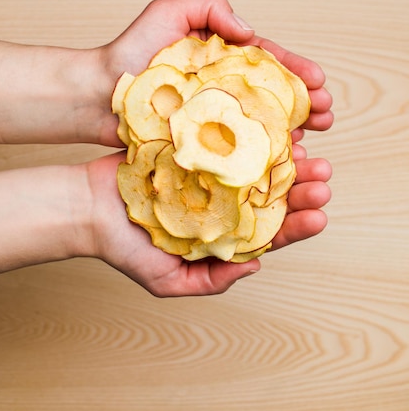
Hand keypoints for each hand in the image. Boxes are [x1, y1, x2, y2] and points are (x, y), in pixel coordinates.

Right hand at [85, 150, 331, 297]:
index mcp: (219, 234)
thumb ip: (210, 281)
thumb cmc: (123, 248)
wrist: (86, 206)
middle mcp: (219, 202)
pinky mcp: (191, 147)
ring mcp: (206, 173)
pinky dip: (247, 133)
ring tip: (304, 150)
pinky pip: (225, 139)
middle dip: (300, 188)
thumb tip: (256, 265)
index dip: (297, 226)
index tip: (320, 216)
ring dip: (281, 158)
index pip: (267, 232)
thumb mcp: (166, 281)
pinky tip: (268, 128)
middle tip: (323, 177)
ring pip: (253, 165)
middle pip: (268, 196)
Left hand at [100, 0, 332, 146]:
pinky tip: (282, 158)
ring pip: (260, 122)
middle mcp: (222, 87)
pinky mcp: (201, 141)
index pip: (267, 61)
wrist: (98, 94)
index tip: (319, 82)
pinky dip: (262, 152)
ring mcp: (212, 116)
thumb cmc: (130, 52)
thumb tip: (251, 34)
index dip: (296, 70)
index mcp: (221, 56)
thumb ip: (209, 7)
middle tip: (328, 114)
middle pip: (272, 94)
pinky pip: (237, 148)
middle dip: (304, 102)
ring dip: (292, 129)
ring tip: (315, 136)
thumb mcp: (167, 13)